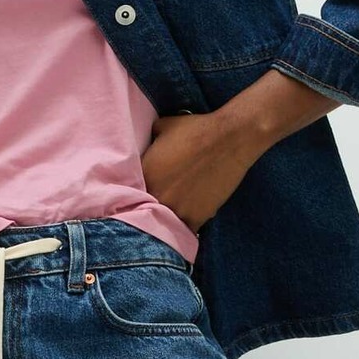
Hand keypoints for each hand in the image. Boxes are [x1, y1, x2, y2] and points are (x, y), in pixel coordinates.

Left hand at [141, 110, 260, 232]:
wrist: (229, 139)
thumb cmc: (196, 129)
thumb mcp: (162, 127)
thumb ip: (150, 139)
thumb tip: (148, 142)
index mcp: (143, 174)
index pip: (128, 192)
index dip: (135, 193)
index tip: (142, 191)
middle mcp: (154, 196)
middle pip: (143, 210)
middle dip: (148, 207)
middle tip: (157, 203)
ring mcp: (174, 210)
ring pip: (162, 223)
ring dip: (165, 220)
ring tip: (172, 212)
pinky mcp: (194, 218)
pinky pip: (183, 232)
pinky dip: (183, 228)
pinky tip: (186, 221)